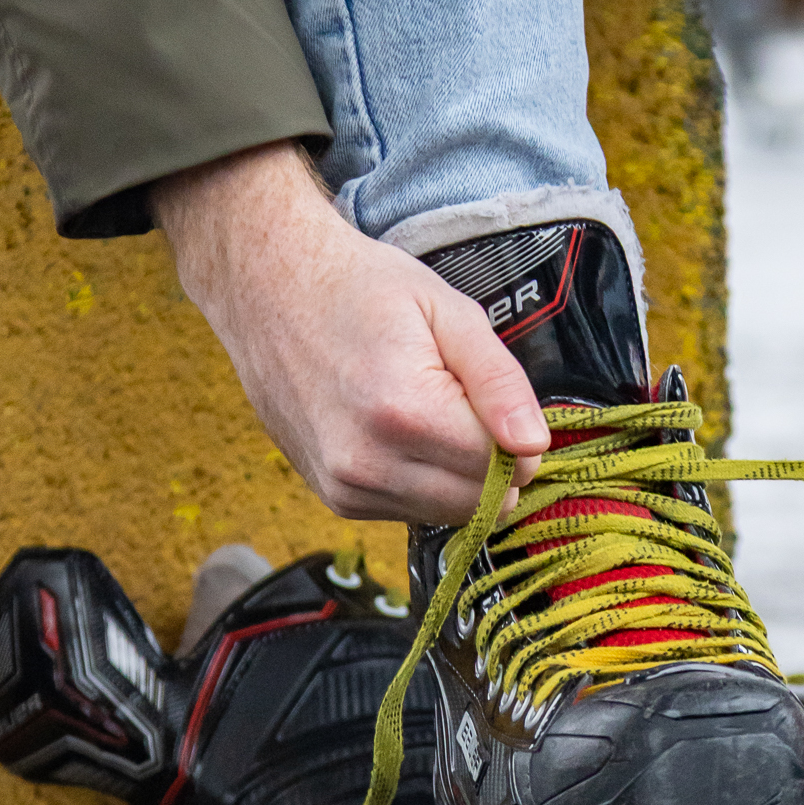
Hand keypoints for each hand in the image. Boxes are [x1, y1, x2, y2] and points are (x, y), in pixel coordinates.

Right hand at [152, 142, 546, 524]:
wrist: (268, 289)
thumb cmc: (363, 290)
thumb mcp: (451, 313)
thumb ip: (501, 383)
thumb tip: (535, 445)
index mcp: (405, 413)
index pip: (507, 470)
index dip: (520, 439)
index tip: (492, 400)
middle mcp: (369, 464)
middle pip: (482, 504)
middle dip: (494, 463)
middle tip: (464, 406)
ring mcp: (347, 488)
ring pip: (450, 515)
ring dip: (459, 477)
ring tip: (427, 413)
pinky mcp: (337, 499)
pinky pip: (412, 512)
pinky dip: (424, 483)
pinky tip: (400, 433)